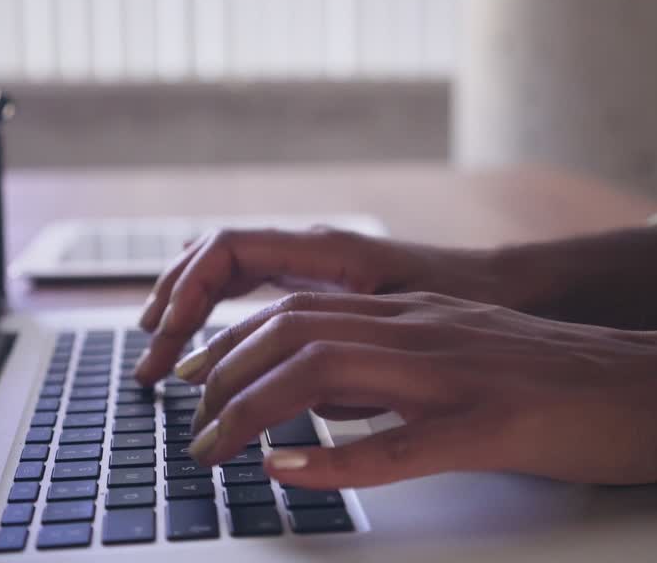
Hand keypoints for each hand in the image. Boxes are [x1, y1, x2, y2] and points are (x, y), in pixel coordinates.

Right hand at [134, 228, 505, 382]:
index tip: (168, 340)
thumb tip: (287, 410)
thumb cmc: (467, 305)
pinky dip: (218, 310)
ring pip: (228, 270)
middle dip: (172, 305)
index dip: (187, 292)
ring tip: (159, 354)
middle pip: (214, 258)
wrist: (506, 289)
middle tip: (150, 364)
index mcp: (327, 250)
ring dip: (188, 308)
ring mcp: (314, 261)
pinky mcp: (322, 281)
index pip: (228, 250)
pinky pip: (251, 284)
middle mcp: (313, 247)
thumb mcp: (409, 338)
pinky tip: (207, 344)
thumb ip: (350, 365)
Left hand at [177, 291, 656, 488]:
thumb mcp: (470, 356)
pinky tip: (289, 471)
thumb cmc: (573, 380)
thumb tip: (331, 400)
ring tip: (215, 447)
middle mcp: (427, 329)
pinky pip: (398, 442)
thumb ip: (402, 368)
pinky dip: (333, 457)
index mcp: (420, 314)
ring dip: (254, 409)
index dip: (234, 344)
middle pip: (294, 331)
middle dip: (224, 374)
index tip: (197, 381)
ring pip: (327, 370)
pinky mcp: (492, 424)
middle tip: (191, 422)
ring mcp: (457, 373)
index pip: (301, 311)